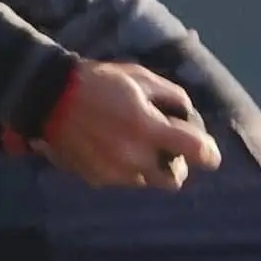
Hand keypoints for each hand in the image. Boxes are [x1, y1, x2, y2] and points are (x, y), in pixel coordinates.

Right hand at [37, 61, 219, 188]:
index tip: (211, 155)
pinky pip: (123, 180)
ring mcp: (113, 172)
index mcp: (148, 128)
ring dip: (150, 167)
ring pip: (147, 181)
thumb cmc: (100, 82)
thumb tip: (188, 116)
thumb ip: (172, 97)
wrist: (50, 97)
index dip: (209, 154)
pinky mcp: (96, 178)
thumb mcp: (141, 78)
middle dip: (177, 166)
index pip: (194, 151)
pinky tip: (114, 147)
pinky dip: (127, 168)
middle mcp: (133, 157)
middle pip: (173, 180)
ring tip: (136, 144)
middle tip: (169, 149)